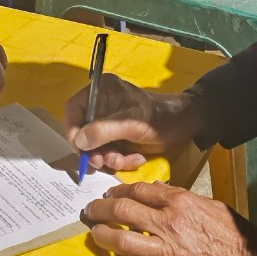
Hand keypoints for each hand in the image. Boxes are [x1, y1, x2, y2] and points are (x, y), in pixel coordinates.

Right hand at [63, 74, 202, 170]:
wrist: (184, 125)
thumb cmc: (159, 117)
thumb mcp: (131, 122)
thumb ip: (104, 130)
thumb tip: (79, 141)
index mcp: (102, 92)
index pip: (74, 109)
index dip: (72, 130)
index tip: (79, 149)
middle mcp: (102, 106)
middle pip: (83, 132)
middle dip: (93, 150)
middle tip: (101, 163)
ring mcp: (110, 124)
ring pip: (96, 147)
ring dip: (108, 158)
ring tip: (123, 161)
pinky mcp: (119, 138)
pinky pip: (109, 153)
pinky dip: (120, 160)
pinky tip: (136, 159)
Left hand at [85, 181, 256, 255]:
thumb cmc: (236, 233)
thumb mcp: (209, 205)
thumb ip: (182, 200)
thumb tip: (160, 194)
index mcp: (180, 202)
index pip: (141, 190)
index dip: (119, 190)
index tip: (110, 193)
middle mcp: (169, 224)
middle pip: (125, 210)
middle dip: (102, 209)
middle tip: (91, 211)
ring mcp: (167, 254)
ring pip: (123, 242)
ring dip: (103, 238)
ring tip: (95, 237)